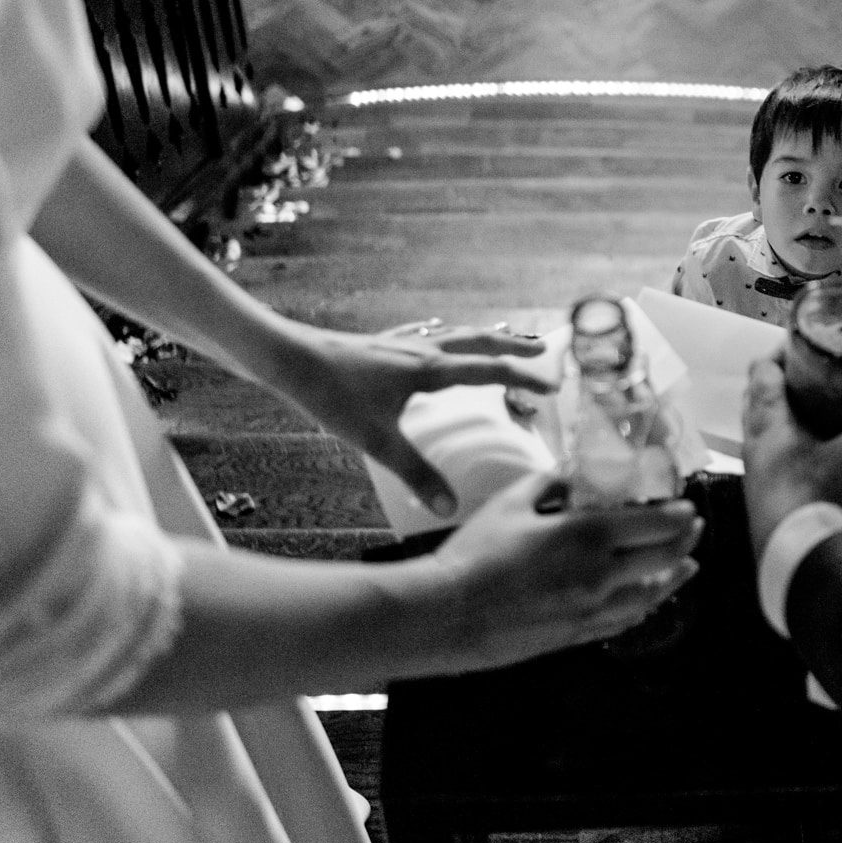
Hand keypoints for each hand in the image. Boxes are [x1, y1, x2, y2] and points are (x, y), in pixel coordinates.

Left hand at [269, 319, 556, 516]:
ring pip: (454, 335)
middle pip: (480, 342)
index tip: (555, 385)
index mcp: (429, 370)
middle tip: (543, 349)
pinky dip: (443, 339)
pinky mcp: (380, 346)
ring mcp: (401, 344)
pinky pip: (425, 337)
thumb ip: (416, 472)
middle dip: (513, 347)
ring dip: (483, 339)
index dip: (526, 378)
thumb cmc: (331, 395)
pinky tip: (433, 341)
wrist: (287, 358)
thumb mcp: (376, 440)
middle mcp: (422, 350)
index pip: (491, 371)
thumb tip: (448, 507)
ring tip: (501, 341)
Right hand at [421, 472, 702, 670]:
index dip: (678, 514)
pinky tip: (647, 601)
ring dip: (674, 578)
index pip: (655, 524)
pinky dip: (644, 607)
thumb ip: (551, 484)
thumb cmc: (476, 552)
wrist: (448, 613)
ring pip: (651, 595)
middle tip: (694, 530)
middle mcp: (601, 575)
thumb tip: (573, 475)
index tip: (687, 506)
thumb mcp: (513, 502)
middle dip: (685, 542)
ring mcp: (592, 610)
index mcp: (588, 536)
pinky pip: (625, 622)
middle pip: (664, 559)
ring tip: (687, 566)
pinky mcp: (578, 636)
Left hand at [740, 355, 841, 559]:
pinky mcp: (764, 491)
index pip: (762, 370)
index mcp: (766, 419)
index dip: (779, 352)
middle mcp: (754, 439)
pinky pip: (774, 455)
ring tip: (817, 411)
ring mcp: (756, 467)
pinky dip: (791, 445)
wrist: (795, 552)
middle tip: (812, 375)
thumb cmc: (816, 491)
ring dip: (785, 417)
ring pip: (764, 428)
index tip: (803, 343)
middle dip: (781, 383)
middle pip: (757, 398)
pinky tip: (815, 451)